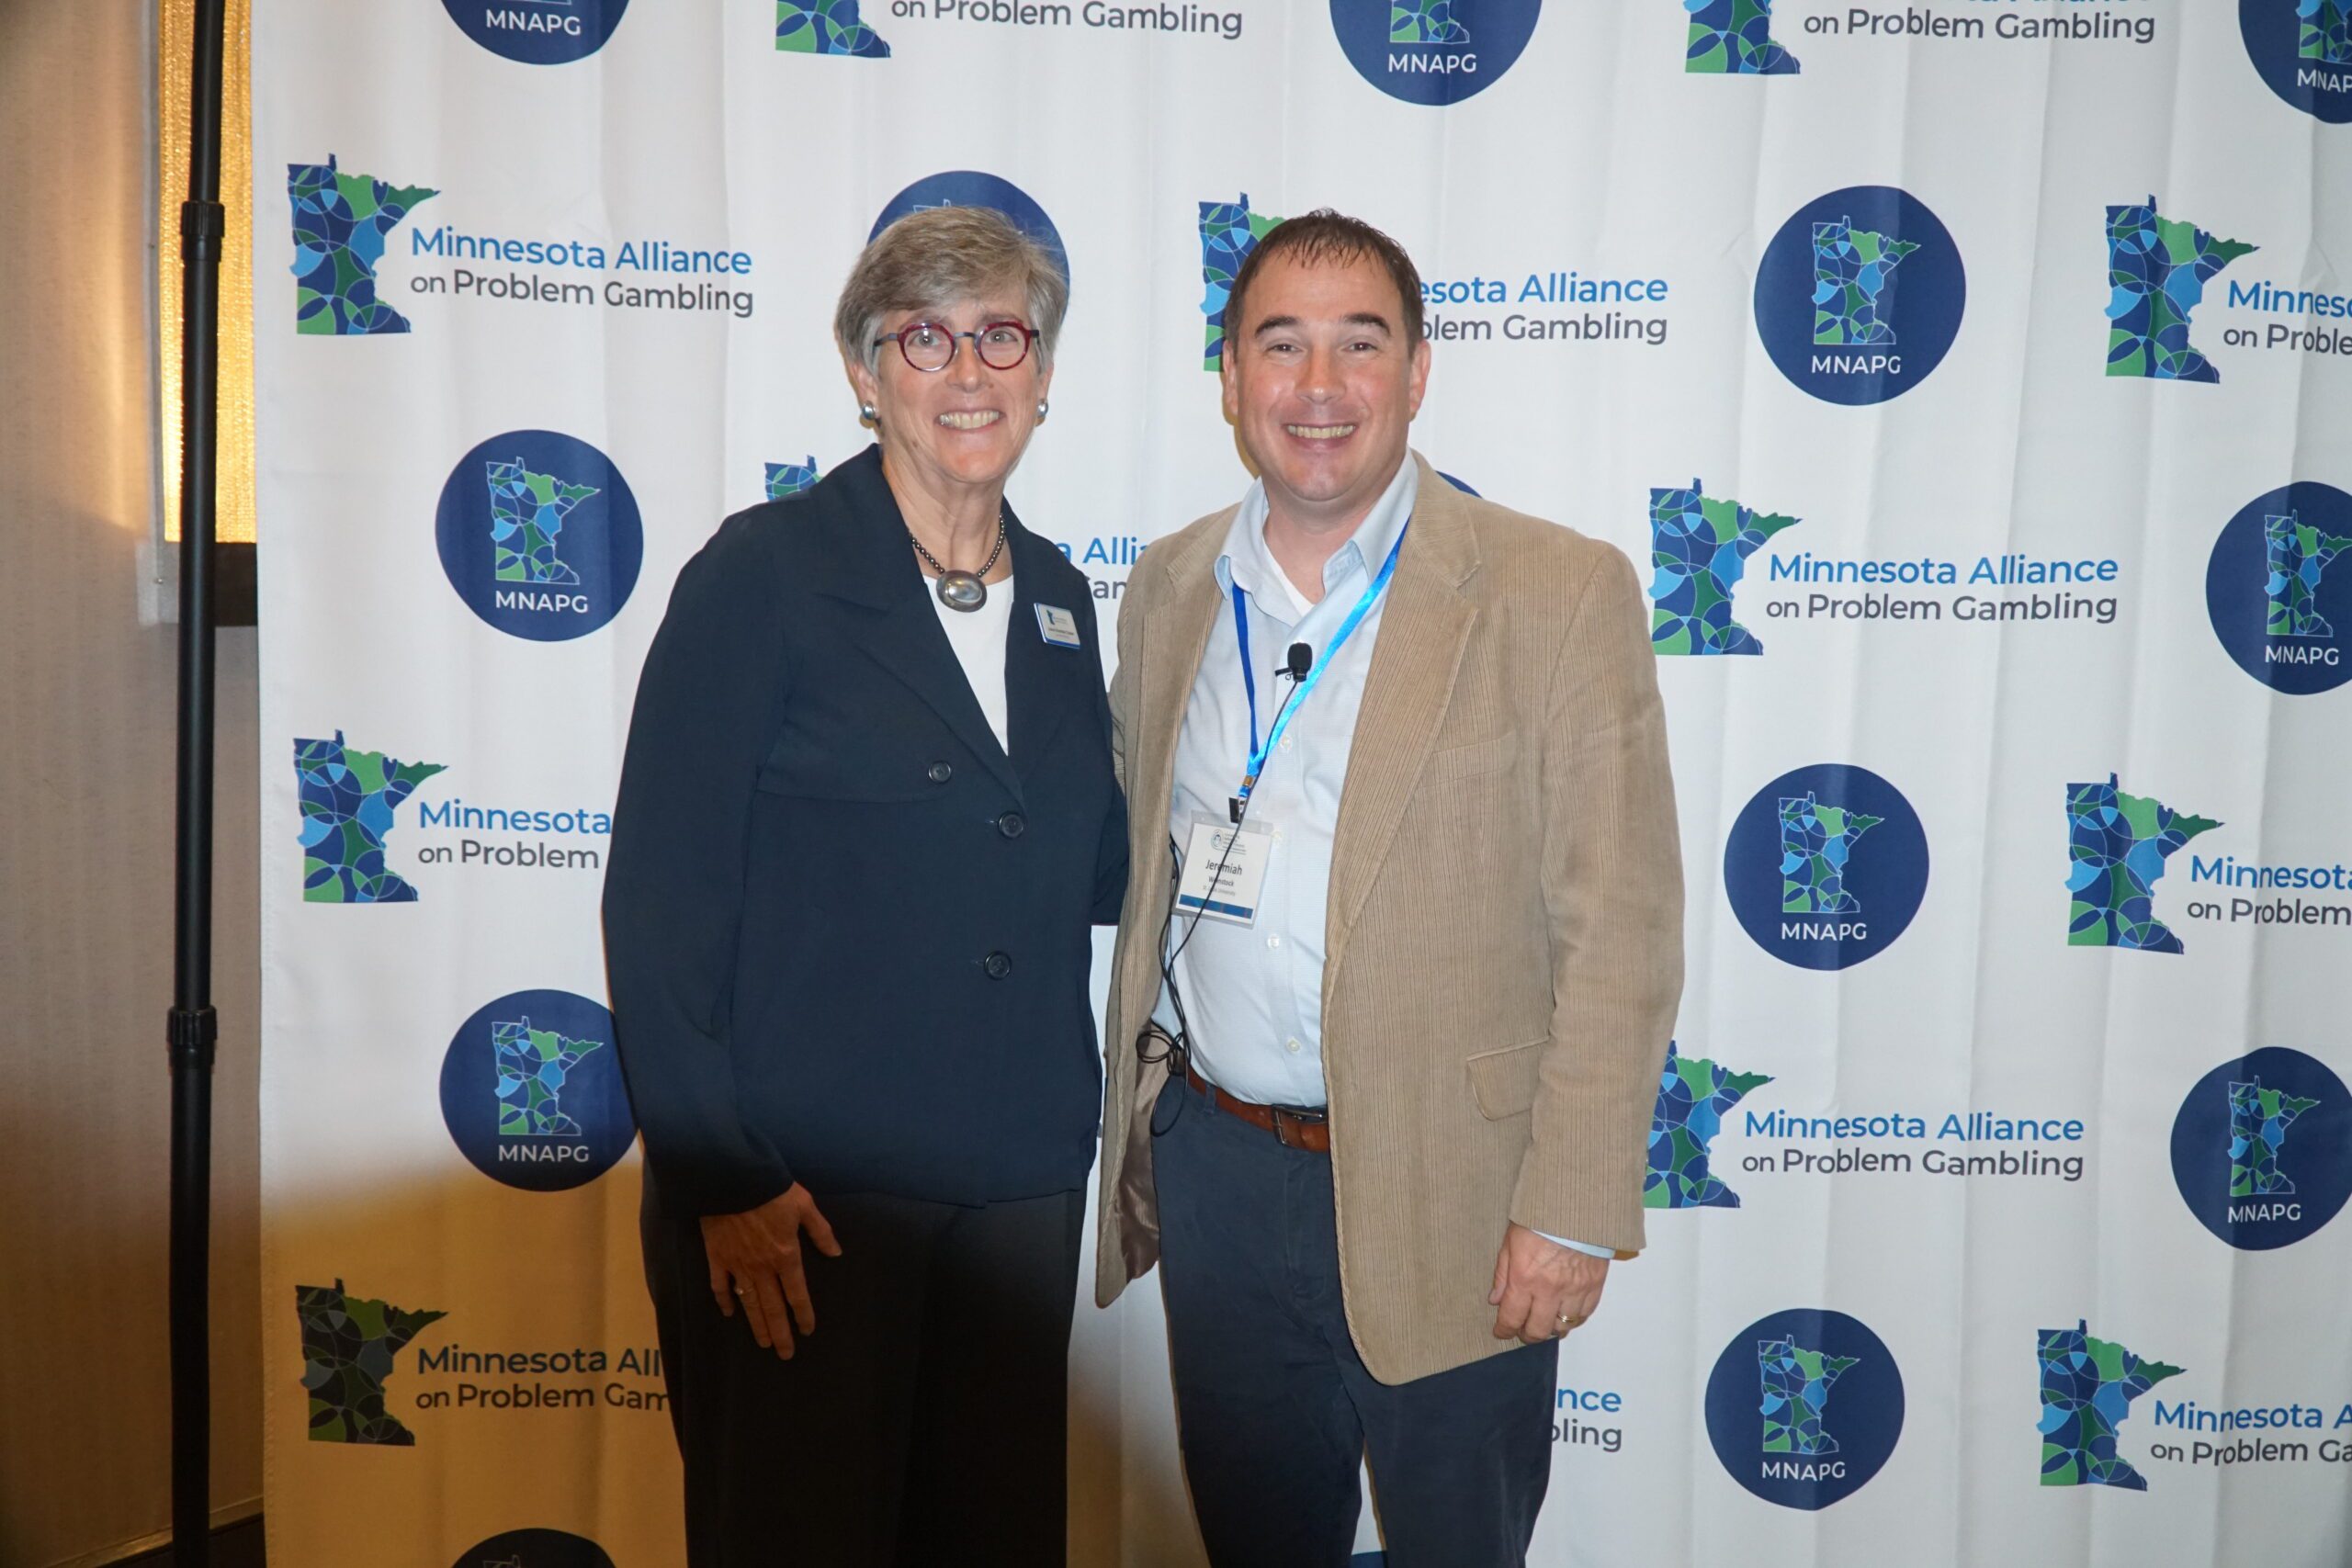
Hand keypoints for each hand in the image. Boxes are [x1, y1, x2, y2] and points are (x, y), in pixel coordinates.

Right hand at [699, 1184, 841, 1359]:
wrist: (732, 1179)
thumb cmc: (771, 1190)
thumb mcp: (804, 1205)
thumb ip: (821, 1231)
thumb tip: (836, 1253)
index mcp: (786, 1256)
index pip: (797, 1294)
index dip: (803, 1315)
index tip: (807, 1331)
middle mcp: (762, 1267)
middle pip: (772, 1307)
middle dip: (781, 1333)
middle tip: (785, 1354)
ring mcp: (737, 1265)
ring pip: (749, 1303)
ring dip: (757, 1325)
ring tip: (764, 1343)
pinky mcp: (717, 1258)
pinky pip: (719, 1286)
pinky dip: (724, 1302)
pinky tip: (729, 1314)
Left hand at [1487, 1223, 1606, 1345]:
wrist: (1575, 1205)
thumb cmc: (1541, 1218)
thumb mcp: (1511, 1242)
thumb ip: (1502, 1274)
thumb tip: (1495, 1299)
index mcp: (1525, 1278)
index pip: (1511, 1318)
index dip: (1504, 1330)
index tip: (1501, 1332)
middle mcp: (1550, 1290)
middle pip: (1537, 1331)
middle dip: (1527, 1335)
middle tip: (1523, 1330)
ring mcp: (1574, 1290)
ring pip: (1562, 1327)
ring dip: (1551, 1328)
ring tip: (1544, 1321)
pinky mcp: (1594, 1286)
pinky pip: (1583, 1315)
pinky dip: (1573, 1318)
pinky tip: (1565, 1312)